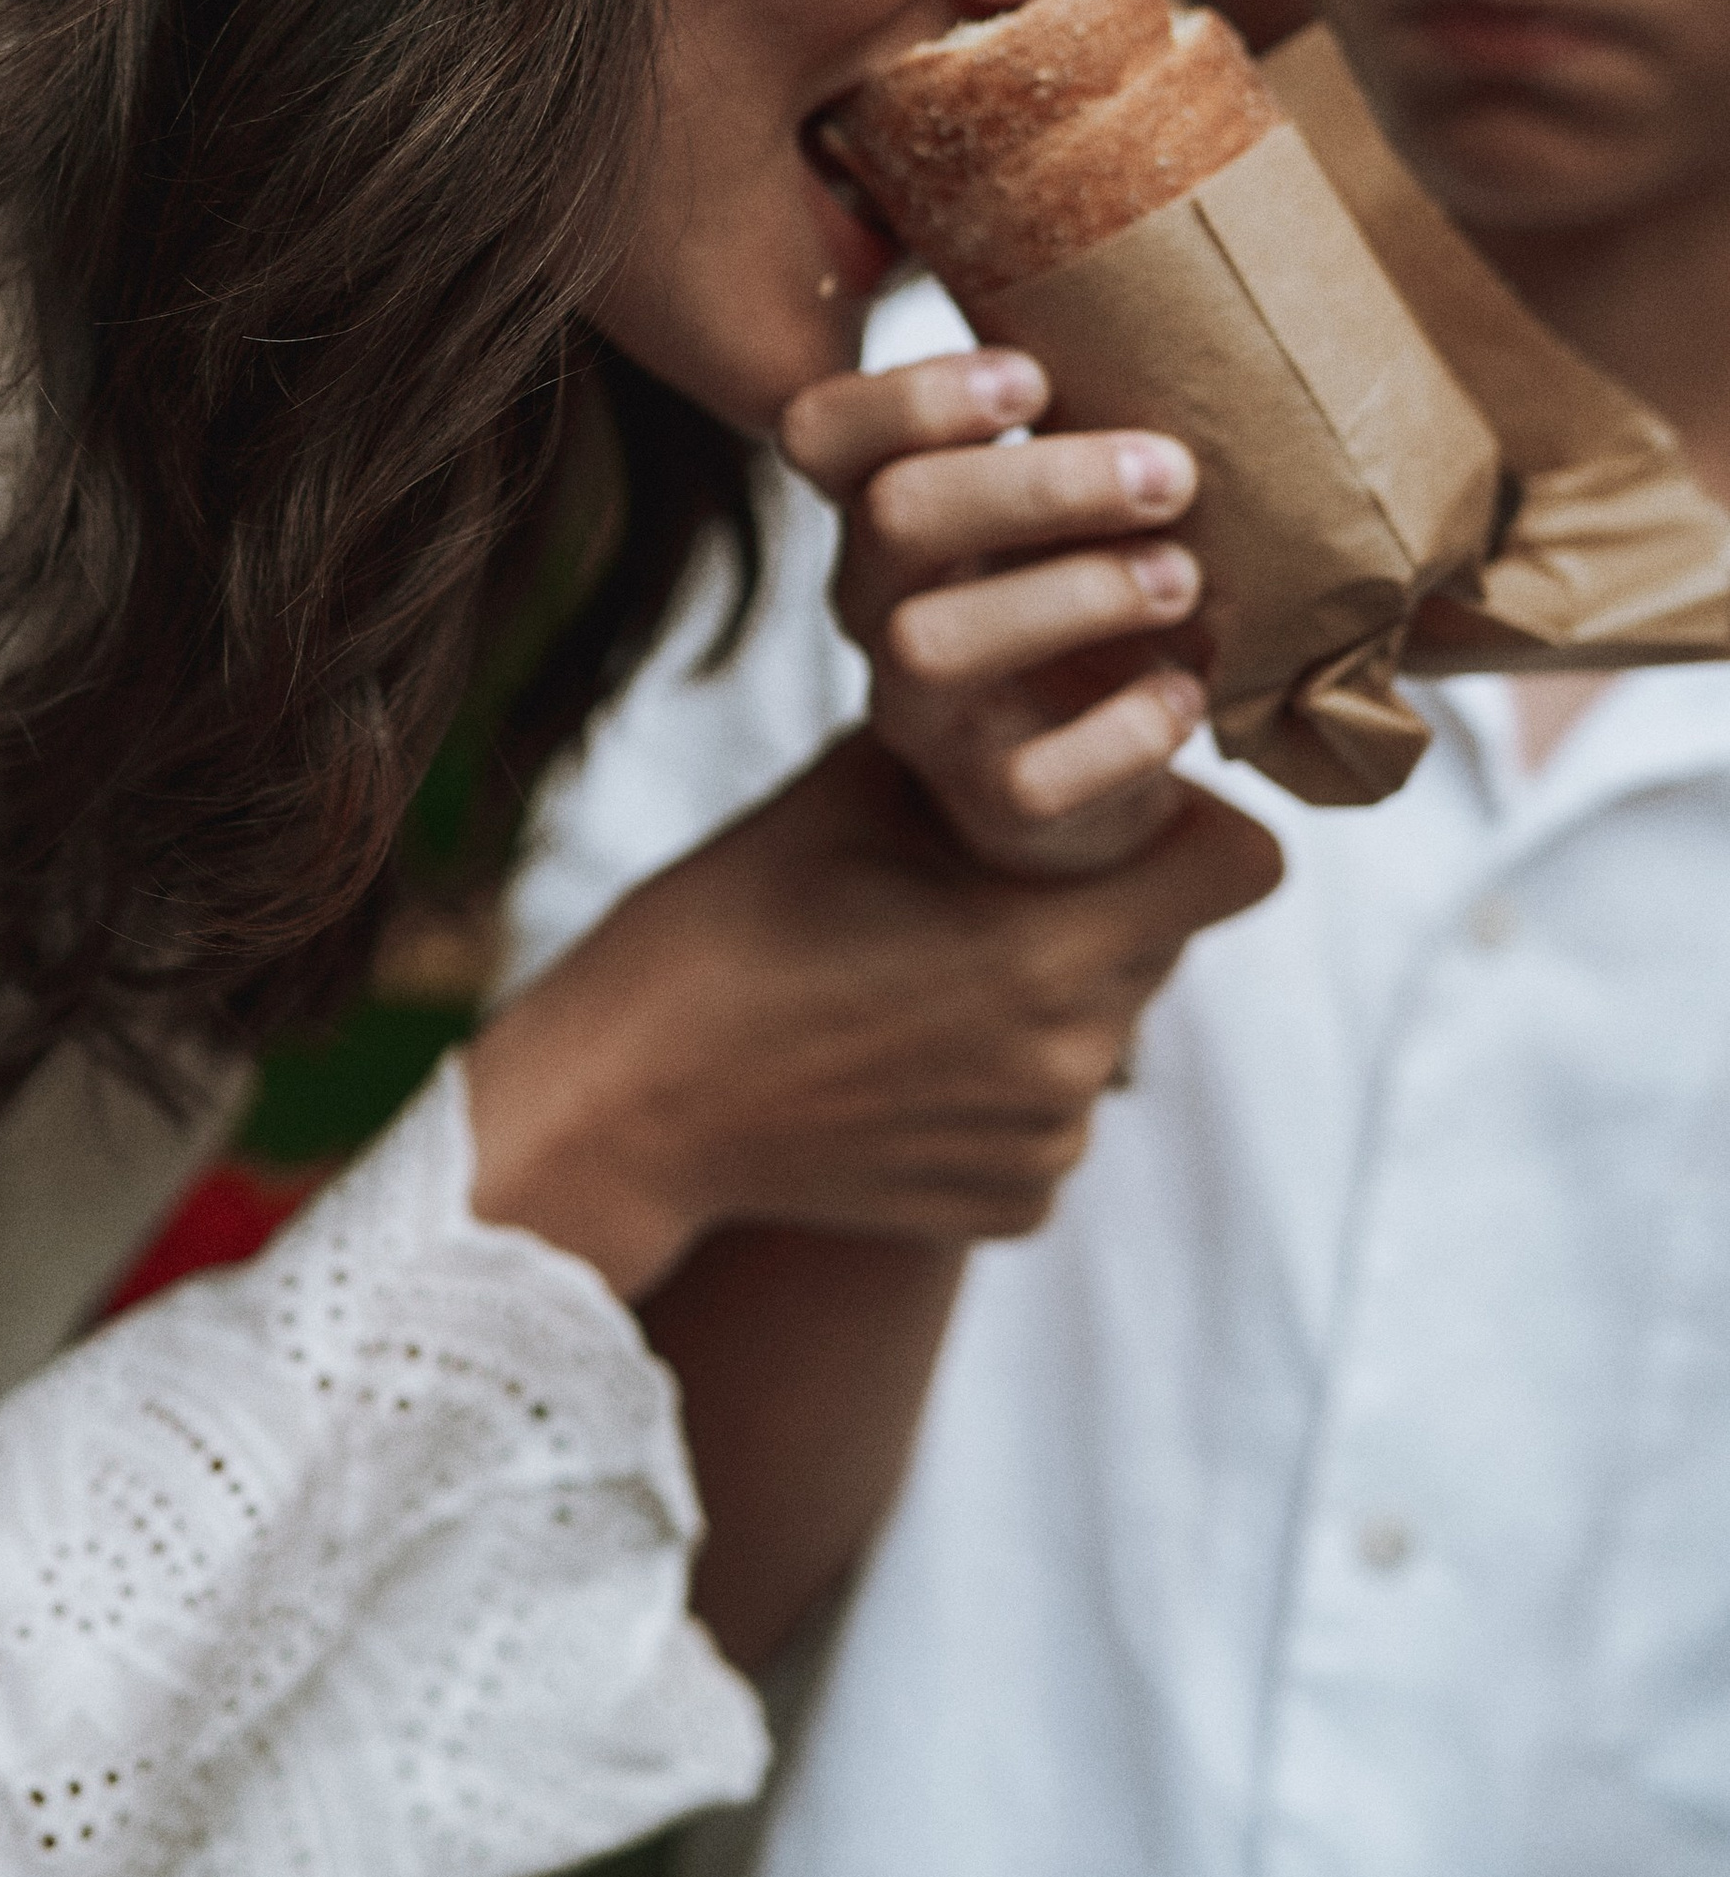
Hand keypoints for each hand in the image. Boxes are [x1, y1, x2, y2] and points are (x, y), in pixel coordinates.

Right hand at [465, 732, 1280, 1298]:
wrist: (630, 1100)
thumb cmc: (731, 918)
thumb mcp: (856, 791)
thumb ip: (988, 745)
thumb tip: (1071, 669)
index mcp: (1048, 946)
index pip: (1246, 867)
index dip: (1195, 823)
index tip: (1124, 804)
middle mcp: (1073, 1060)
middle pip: (1164, 941)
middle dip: (1103, 898)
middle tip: (983, 877)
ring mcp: (1045, 1147)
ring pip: (1106, 1028)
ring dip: (1047, 993)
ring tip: (920, 970)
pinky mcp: (1014, 1208)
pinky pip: (1052, 1118)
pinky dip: (999, 1084)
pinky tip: (900, 1056)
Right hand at [784, 349, 1211, 877]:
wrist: (1086, 773)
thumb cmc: (1082, 583)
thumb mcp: (1060, 502)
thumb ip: (1076, 424)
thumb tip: (1196, 311)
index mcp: (885, 510)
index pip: (823, 431)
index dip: (910, 396)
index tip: (1034, 379)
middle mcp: (878, 604)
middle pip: (895, 517)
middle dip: (1039, 484)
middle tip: (1171, 472)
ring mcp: (924, 711)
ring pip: (934, 644)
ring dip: (1076, 595)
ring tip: (1183, 577)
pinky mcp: (991, 802)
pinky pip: (1031, 778)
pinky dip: (1123, 730)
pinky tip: (1188, 694)